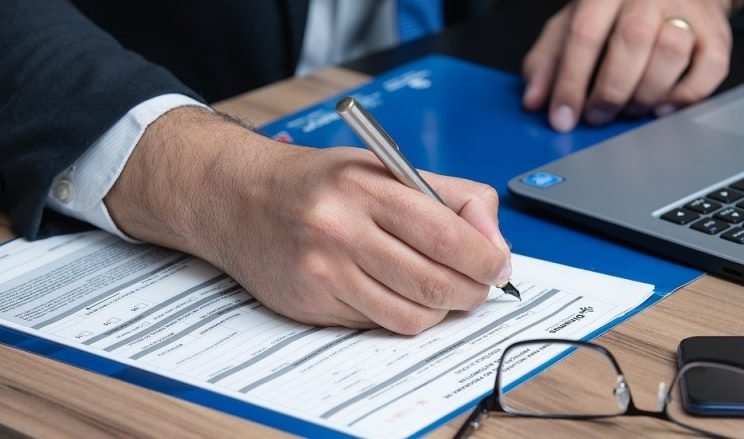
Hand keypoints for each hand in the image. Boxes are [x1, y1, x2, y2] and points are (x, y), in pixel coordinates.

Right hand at [106, 107, 511, 334]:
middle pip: (434, 282)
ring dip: (441, 310)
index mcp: (367, 187)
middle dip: (471, 291)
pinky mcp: (311, 303)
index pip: (447, 235)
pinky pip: (378, 324)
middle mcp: (342, 229)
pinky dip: (402, 315)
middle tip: (479, 285)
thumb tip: (494, 243)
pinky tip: (399, 294)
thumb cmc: (323, 183)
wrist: (240, 198)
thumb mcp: (387, 168)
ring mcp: (324, 271)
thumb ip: (450, 198)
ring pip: (411, 315)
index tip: (499, 265)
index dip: (486, 258)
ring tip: (442, 291)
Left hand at [522, 0, 732, 131]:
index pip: (584, 33)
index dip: (570, 81)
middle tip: (597, 116)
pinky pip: (708, 71)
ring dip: (645, 94)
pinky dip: (683, 97)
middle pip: (631, 42)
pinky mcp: (717, 35)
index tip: (562, 117)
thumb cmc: (618, 11)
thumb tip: (534, 100)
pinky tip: (662, 106)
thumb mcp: (575, 22)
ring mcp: (688, 12)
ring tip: (628, 108)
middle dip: (609, 91)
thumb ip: (549, 58)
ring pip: (670, 52)